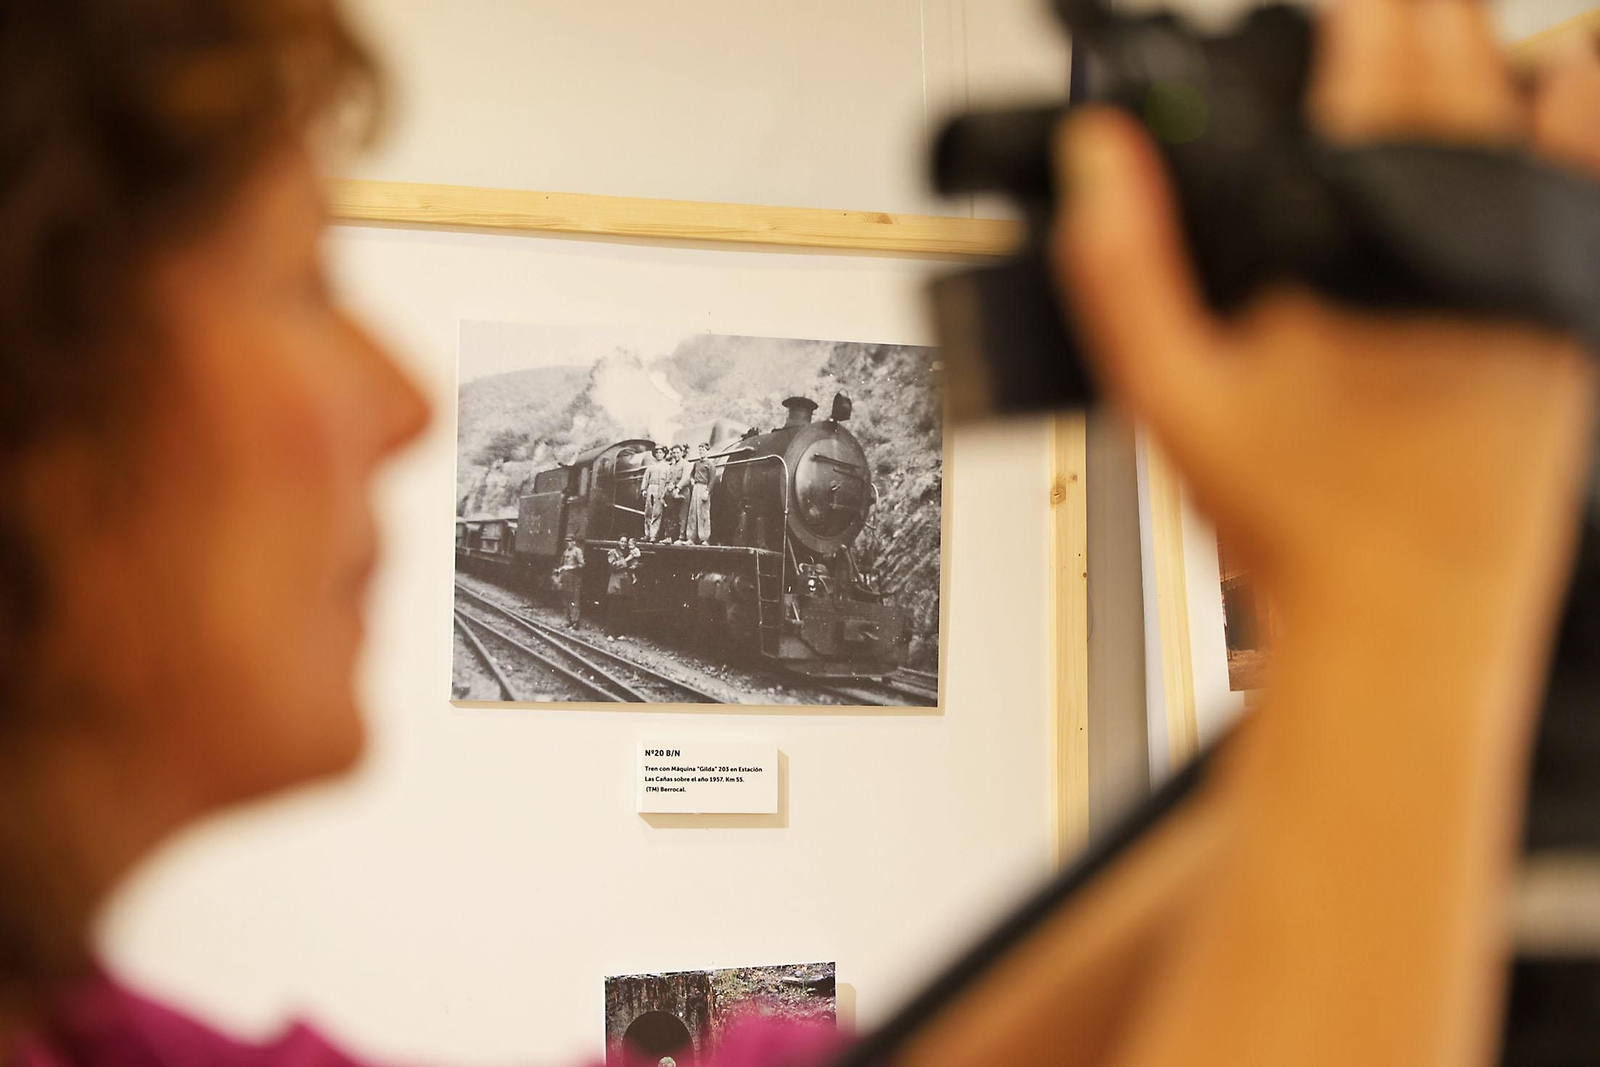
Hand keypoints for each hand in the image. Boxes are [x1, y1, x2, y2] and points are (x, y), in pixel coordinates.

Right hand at [1045, 9, 1599, 1064]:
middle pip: (1466, 64)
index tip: (1338, 9)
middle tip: (1384, 16)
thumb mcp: (1171, 399)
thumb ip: (1122, 269)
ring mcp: (1552, 277)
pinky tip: (1543, 121)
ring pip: (1556, 108)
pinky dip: (1568, 135)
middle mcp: (1488, 242)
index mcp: (1382, 241)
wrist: (1408, 625)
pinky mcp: (1580, 319)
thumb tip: (1101, 158)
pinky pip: (1590, 186)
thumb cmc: (1299, 528)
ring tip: (1448, 49)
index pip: (1378, 62)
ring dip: (1497, 66)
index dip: (1353, 15)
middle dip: (1417, 23)